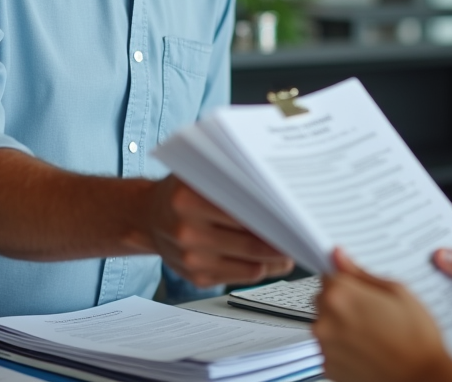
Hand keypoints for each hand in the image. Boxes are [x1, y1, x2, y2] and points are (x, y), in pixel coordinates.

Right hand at [142, 176, 292, 286]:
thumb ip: (232, 179)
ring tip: (290, 248)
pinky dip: (260, 268)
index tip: (297, 216)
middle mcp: (187, 231)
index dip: (275, 216)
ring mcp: (191, 259)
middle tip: (303, 236)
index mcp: (188, 199)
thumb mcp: (199, 174)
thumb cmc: (181, 192)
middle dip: (283, 241)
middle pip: (251, 242)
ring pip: (251, 265)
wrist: (148, 218)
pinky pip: (241, 276)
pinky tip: (268, 258)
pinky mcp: (197, 278)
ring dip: (276, 259)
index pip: (244, 210)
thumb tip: (277, 193)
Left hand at [313, 249, 451, 381]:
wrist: (422, 379)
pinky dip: (344, 348)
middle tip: (373, 312)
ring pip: (327, 325)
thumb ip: (361, 273)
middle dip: (343, 302)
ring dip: (342, 326)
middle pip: (324, 299)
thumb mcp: (396, 291)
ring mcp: (325, 347)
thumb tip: (339, 256)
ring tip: (374, 334)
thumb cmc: (416, 338)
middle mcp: (325, 321)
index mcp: (340, 295)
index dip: (348, 280)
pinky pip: (330, 348)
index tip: (361, 289)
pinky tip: (368, 349)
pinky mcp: (328, 368)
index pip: (329, 274)